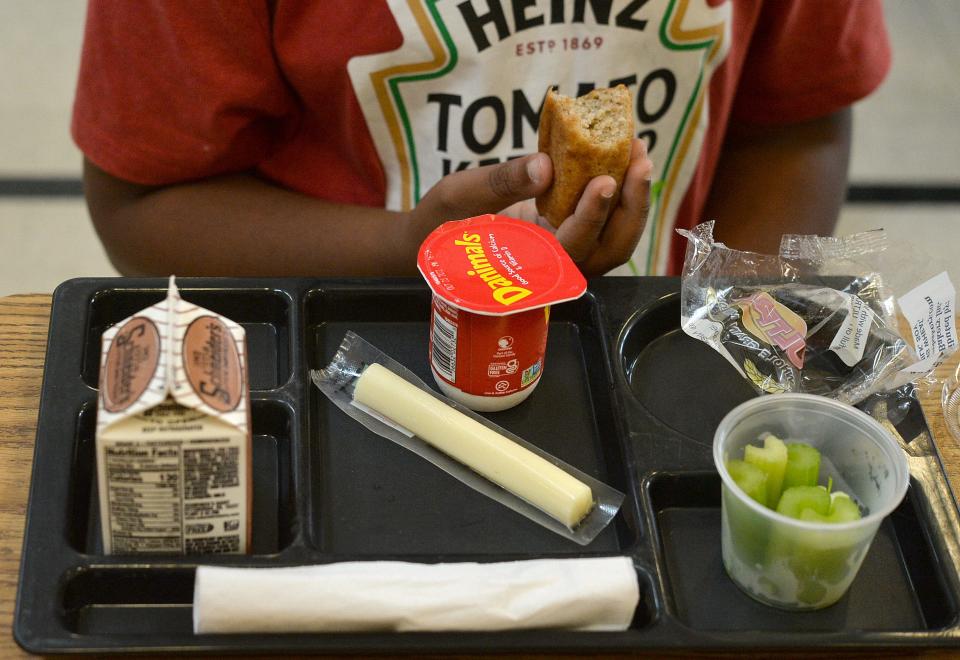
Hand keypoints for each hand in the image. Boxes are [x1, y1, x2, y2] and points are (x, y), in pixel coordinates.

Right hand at [408, 140, 651, 276]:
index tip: (604, 181)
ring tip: (637, 151)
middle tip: (639, 158)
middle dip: (631, 207)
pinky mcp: (568, 234)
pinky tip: (622, 156)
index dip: (591, 217)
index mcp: (528, 265)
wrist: (433, 239)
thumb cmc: (440, 223)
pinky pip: (604, 222)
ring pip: (614, 238)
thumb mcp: (459, 196)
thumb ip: (501, 183)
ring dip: (632, 199)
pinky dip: (618, 193)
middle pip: (610, 249)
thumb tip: (545, 164)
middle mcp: (557, 265)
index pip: (572, 247)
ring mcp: (566, 251)